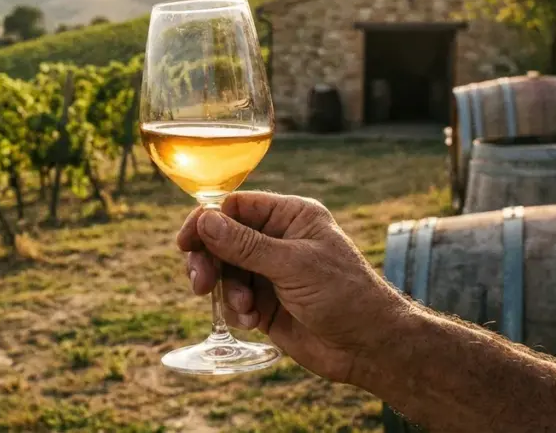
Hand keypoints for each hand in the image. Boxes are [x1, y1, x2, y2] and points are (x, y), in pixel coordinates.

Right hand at [178, 191, 410, 383]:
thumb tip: (204, 220)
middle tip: (200, 282)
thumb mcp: (293, 265)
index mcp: (290, 217)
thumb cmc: (345, 296)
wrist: (369, 347)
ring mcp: (269, 271)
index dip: (206, 221)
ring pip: (223, 270)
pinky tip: (254, 321)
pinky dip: (235, 310)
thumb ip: (245, 244)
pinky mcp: (264, 301)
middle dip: (209, 260)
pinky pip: (231, 298)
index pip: (235, 207)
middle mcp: (276, 239)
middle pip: (221, 238)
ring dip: (226, 290)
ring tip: (245, 308)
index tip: (185, 242)